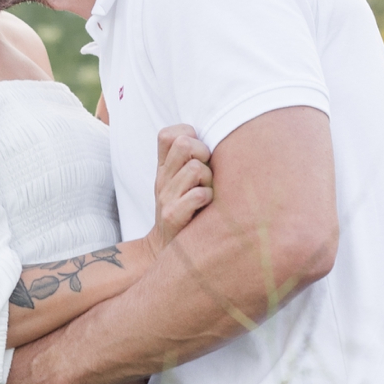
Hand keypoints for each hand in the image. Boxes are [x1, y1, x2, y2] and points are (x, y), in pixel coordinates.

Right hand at [149, 125, 212, 246]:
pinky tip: (207, 206)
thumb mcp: (180, 183)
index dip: (188, 134)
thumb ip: (190, 161)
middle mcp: (162, 179)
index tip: (198, 152)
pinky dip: (208, 198)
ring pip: (195, 168)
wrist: (165, 249)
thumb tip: (222, 138)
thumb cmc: (185, 211)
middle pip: (183, 143)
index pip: (167, 134)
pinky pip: (198, 194)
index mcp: (163, 168)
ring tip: (207, 191)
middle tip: (207, 171)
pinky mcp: (172, 215)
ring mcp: (165, 197)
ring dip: (208, 178)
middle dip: (203, 152)